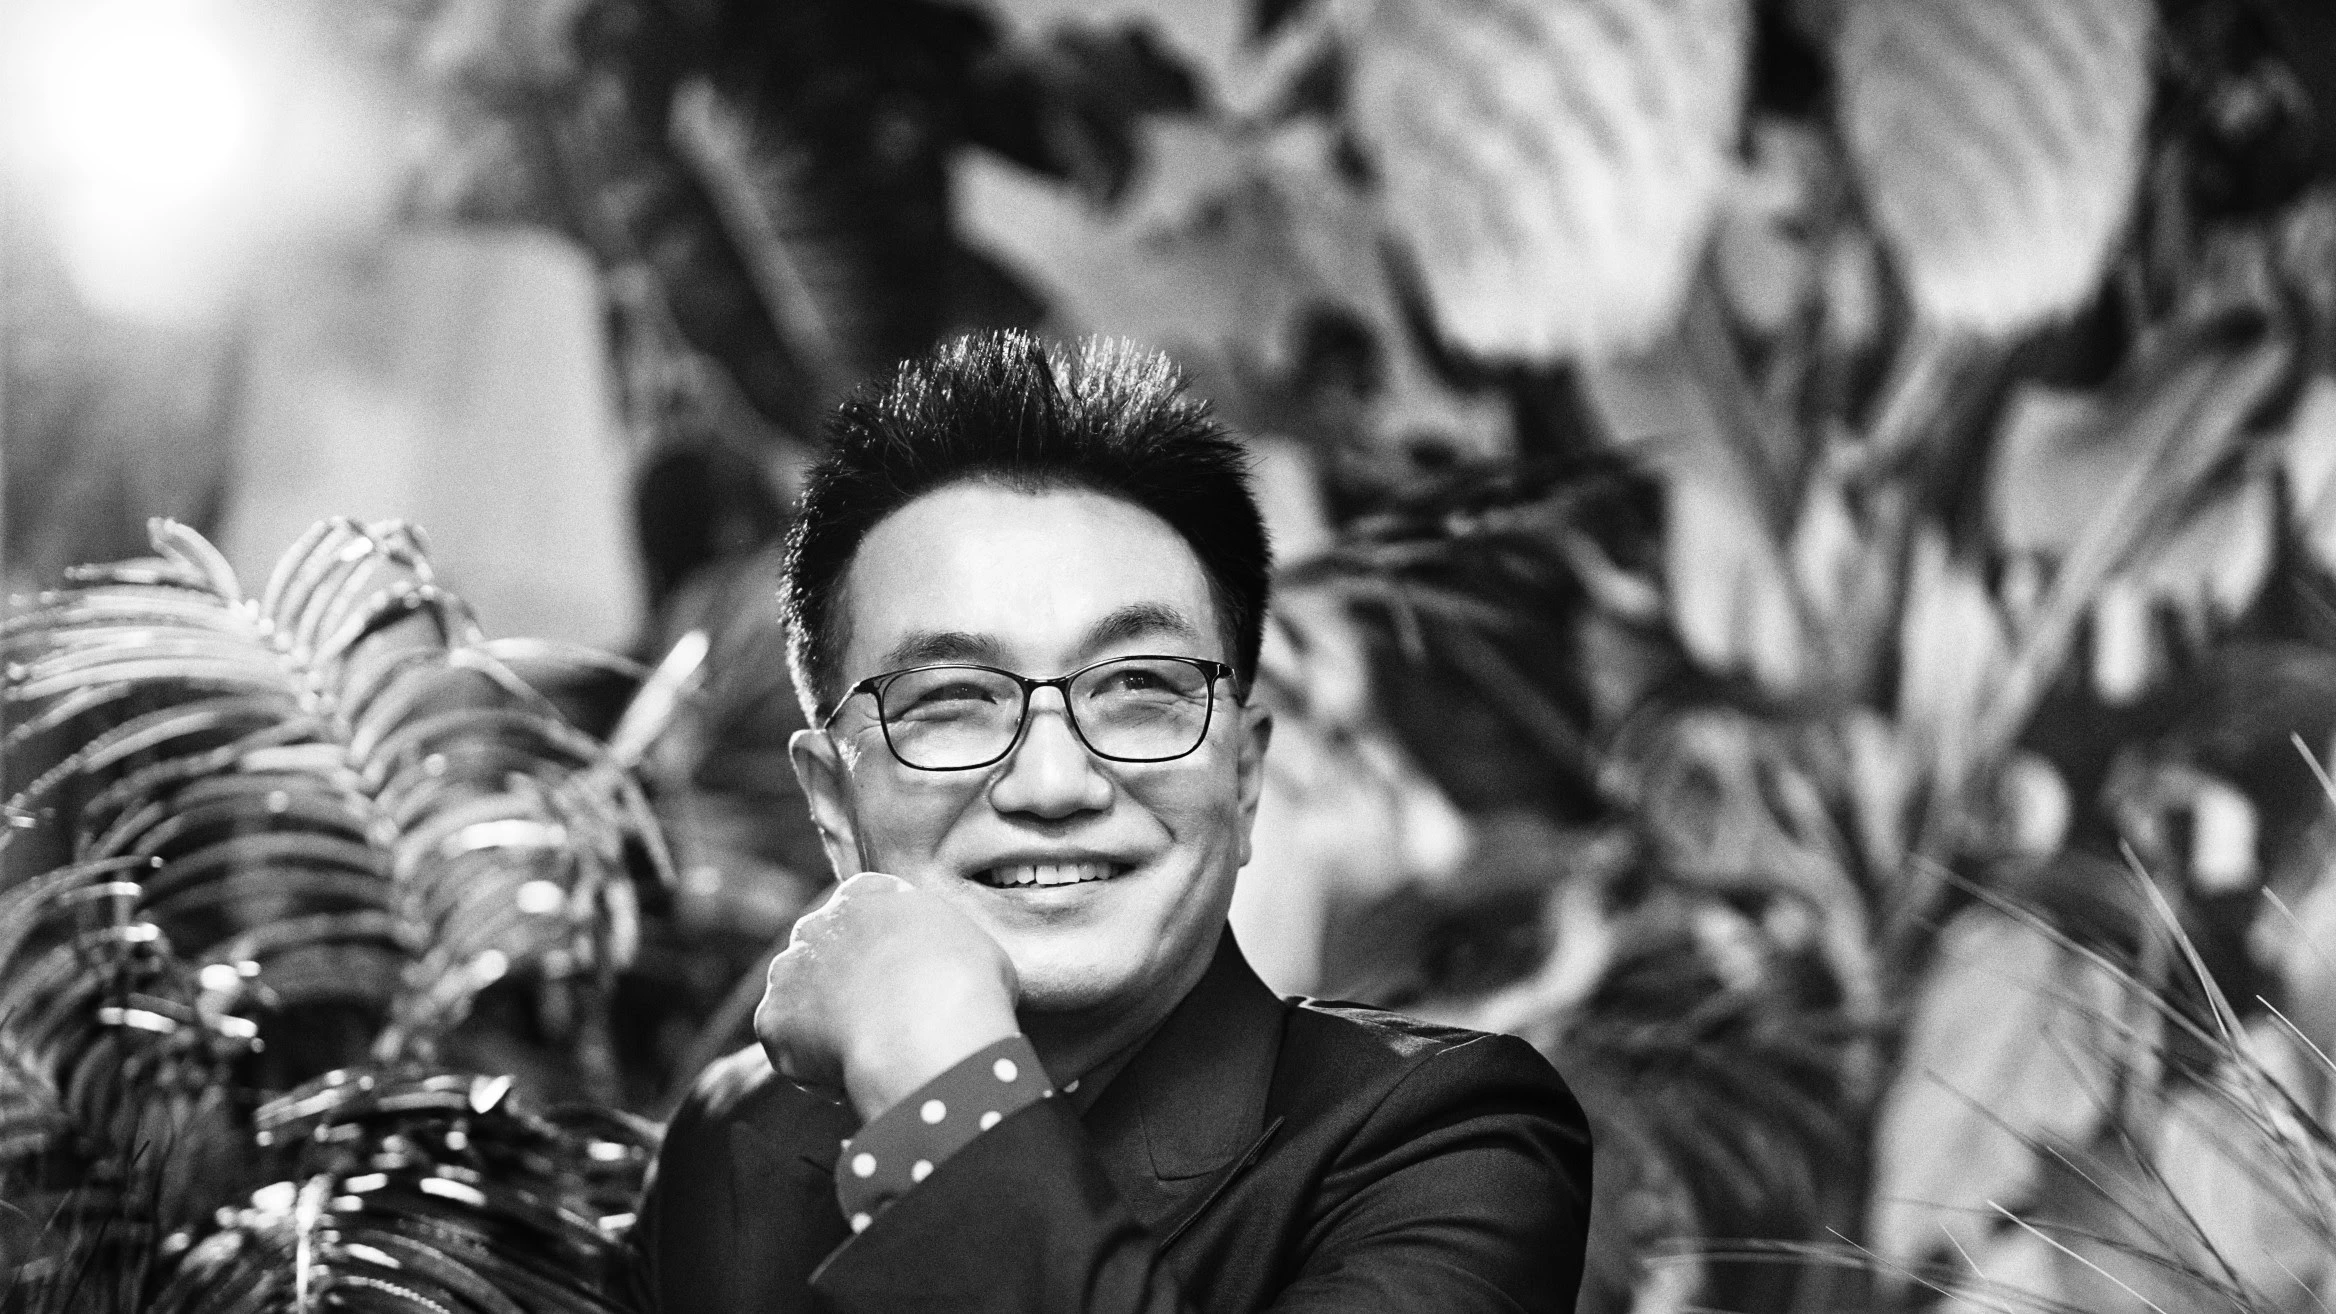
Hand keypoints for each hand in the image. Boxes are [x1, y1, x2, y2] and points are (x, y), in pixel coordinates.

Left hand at [755, 872, 1021, 1121]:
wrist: (927, 1032)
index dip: (879, 945)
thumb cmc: (966, 988)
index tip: (898, 976)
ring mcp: (789, 969)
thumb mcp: (973, 947)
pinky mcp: (771, 1018)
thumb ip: (941, 948)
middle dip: (843, 983)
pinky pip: (787, 1047)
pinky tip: (849, 1081)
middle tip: (882, 1023)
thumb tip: (944, 971)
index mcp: (870, 894)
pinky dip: (811, 1068)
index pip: (862, 907)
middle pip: (824, 951)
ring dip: (822, 1024)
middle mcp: (820, 922)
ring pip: (800, 999)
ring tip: (868, 1056)